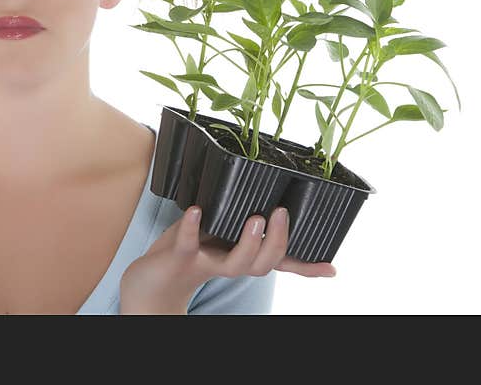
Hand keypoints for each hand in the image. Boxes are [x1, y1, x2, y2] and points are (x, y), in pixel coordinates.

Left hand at [119, 205, 335, 313]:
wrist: (148, 280)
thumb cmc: (186, 250)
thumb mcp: (216, 234)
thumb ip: (236, 221)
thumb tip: (262, 201)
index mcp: (240, 256)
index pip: (279, 263)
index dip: (306, 266)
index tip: (332, 268)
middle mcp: (228, 264)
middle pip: (264, 264)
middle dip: (277, 241)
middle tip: (281, 214)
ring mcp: (206, 262)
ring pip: (237, 264)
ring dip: (249, 243)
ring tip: (255, 219)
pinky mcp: (180, 256)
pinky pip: (188, 243)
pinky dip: (191, 227)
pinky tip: (195, 211)